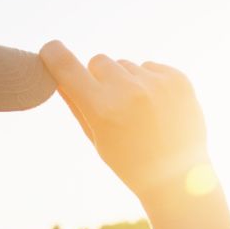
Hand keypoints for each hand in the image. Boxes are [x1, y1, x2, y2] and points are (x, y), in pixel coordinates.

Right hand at [40, 40, 210, 198]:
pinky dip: (150, 82)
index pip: (66, 66)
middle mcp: (128, 91)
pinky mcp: (177, 78)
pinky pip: (151, 67)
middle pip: (98, 61)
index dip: (53, 55)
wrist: (178, 177)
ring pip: (125, 65)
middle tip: (112, 105)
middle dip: (99, 78)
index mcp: (102, 110)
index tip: (50, 51)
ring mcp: (155, 83)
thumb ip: (76, 105)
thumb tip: (57, 75)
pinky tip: (158, 108)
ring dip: (126, 81)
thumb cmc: (131, 163)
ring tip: (140, 112)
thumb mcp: (97, 139)